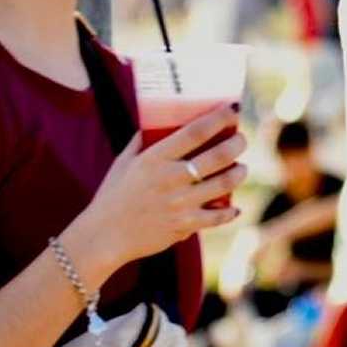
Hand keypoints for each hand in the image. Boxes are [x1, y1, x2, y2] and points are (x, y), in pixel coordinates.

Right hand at [68, 106, 248, 283]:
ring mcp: (180, 203)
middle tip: (242, 139)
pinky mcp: (185, 225)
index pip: (195, 131)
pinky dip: (230, 211)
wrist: (104, 236)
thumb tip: (156, 120)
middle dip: (237, 143)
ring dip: (239, 173)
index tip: (231, 110)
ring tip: (242, 168)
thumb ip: (141, 141)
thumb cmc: (112, 196)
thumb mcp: (123, 162)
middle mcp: (170, 178)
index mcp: (155, 158)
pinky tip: (234, 207)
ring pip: (224, 183)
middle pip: (218, 155)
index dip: (218, 118)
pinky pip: (218, 216)